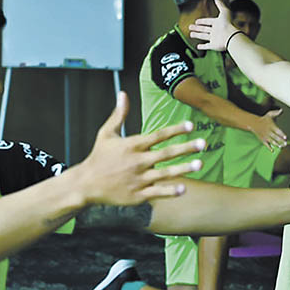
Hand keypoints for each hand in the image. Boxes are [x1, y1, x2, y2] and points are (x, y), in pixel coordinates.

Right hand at [74, 92, 205, 205]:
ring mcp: (138, 179)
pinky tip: (184, 188)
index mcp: (132, 145)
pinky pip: (157, 192)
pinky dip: (170, 191)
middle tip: (203, 144)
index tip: (191, 126)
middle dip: (186, 148)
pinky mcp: (137, 195)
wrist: (85, 184)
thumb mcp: (106, 134)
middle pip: (166, 153)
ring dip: (184, 169)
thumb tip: (123, 93)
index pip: (158, 135)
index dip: (175, 130)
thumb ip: (119, 115)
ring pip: (165, 173)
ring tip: (200, 164)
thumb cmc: (98, 157)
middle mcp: (137, 161)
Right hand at [189, 0, 235, 51]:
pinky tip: (197, 47)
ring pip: (204, 36)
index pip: (208, 21)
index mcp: (218, 23)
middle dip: (197, 28)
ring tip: (191, 34)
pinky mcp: (213, 46)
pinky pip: (207, 46)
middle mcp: (216, 31)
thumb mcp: (224, 11)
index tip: (196, 21)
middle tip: (190, 27)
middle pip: (204, 29)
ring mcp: (214, 39)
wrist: (230, 36)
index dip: (202, 21)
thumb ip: (220, 4)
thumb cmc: (228, 23)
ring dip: (197, 35)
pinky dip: (202, 47)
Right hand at [250, 108, 287, 149]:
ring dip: (276, 144)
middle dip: (280, 140)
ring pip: (271, 141)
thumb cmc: (263, 119)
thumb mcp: (269, 114)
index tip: (286, 137)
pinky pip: (266, 144)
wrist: (253, 123)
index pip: (277, 130)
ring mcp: (265, 136)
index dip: (281, 134)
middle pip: (275, 137)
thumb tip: (282, 110)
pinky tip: (272, 150)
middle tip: (286, 143)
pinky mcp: (262, 139)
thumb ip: (276, 113)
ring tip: (281, 147)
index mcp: (271, 126)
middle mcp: (268, 131)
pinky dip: (269, 147)